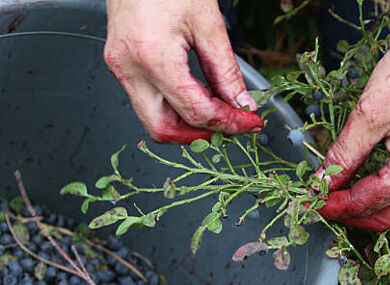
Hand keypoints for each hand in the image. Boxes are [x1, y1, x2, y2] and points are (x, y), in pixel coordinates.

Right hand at [104, 0, 262, 143]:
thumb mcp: (209, 24)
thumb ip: (225, 71)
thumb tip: (241, 104)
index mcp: (152, 57)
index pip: (195, 111)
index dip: (228, 123)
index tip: (250, 123)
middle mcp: (129, 68)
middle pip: (162, 129)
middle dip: (200, 135)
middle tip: (231, 128)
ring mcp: (120, 68)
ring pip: (152, 119)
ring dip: (187, 125)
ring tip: (218, 113)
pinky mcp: (121, 64)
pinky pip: (147, 101)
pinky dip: (174, 108)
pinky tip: (198, 97)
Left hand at [316, 0, 389, 231]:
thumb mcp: (369, 113)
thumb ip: (344, 153)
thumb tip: (323, 181)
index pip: (368, 202)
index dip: (335, 204)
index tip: (313, 201)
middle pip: (389, 218)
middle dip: (354, 216)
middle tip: (327, 204)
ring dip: (383, 219)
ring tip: (356, 207)